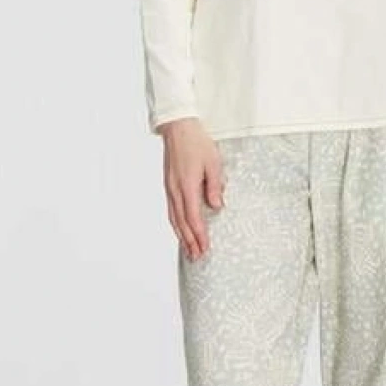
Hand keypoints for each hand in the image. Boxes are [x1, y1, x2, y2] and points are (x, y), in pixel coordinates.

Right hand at [158, 117, 224, 259]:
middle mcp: (175, 190)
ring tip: (189, 250)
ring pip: (174, 219)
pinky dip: (176, 224)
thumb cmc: (197, 142)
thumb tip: (216, 206)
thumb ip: (214, 186)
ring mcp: (170, 188)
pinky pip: (171, 210)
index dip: (200, 235)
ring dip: (182, 236)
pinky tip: (180, 230)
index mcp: (187, 185)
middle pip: (182, 223)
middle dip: (190, 241)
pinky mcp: (169, 185)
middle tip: (197, 257)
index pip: (194, 217)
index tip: (205, 248)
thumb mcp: (213, 162)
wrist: (178, 128)